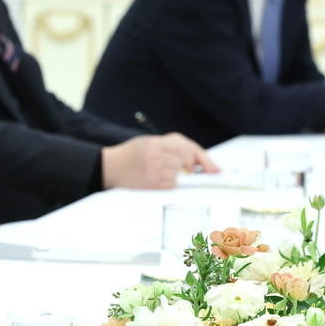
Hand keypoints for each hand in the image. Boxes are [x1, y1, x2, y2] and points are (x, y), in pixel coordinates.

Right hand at [101, 133, 217, 189]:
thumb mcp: (149, 142)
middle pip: (187, 160)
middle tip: (195, 171)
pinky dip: (172, 183)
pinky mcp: (152, 183)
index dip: (204, 159)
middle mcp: (156, 154)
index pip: (188, 148)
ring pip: (180, 173)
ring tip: (163, 171)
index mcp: (156, 141)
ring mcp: (155, 170)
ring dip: (179, 174)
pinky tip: (160, 179)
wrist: (109, 167)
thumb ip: (172, 146)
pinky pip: (172, 184)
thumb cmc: (132, 154)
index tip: (215, 170)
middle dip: (193, 166)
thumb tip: (198, 161)